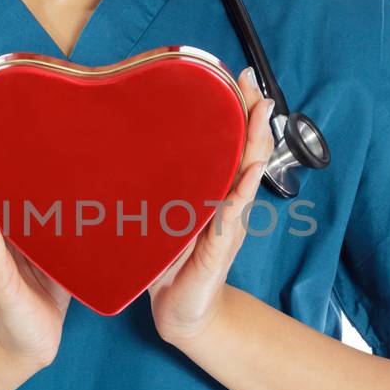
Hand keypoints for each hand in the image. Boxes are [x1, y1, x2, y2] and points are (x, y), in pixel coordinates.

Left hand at [147, 67, 274, 345]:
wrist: (180, 313)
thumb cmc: (169, 265)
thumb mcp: (160, 217)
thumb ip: (155, 188)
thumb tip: (127, 152)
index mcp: (212, 192)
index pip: (228, 143)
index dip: (235, 111)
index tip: (235, 77)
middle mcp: (226, 202)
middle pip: (245, 150)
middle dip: (251, 115)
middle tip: (251, 81)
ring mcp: (228, 222)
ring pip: (246, 174)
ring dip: (255, 142)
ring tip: (262, 112)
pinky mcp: (222, 245)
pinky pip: (234, 212)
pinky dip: (243, 189)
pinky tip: (250, 169)